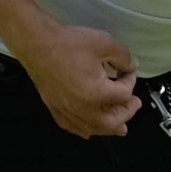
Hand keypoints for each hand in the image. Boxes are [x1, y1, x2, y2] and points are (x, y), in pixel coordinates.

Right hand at [18, 19, 143, 139]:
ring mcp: (68, 110)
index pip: (124, 94)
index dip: (130, 81)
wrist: (37, 43)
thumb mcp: (103, 43)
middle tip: (133, 105)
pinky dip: (84, 129)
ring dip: (109, 128)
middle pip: (113, 121)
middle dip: (127, 113)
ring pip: (93, 129)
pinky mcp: (55, 108)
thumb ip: (122, 56)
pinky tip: (88, 128)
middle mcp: (83, 107)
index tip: (129, 72)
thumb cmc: (64, 44)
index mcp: (97, 94)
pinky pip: (73, 127)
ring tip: (119, 127)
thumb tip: (129, 65)